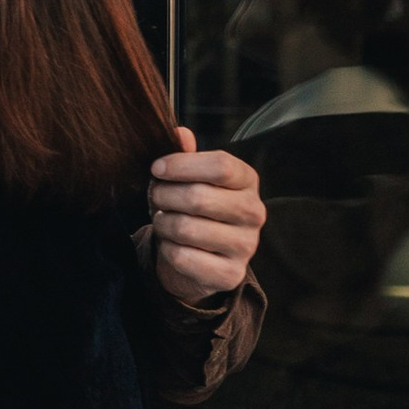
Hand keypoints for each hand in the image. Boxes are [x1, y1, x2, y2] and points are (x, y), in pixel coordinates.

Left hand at [149, 129, 263, 306]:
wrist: (201, 258)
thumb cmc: (195, 208)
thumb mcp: (192, 178)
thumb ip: (187, 155)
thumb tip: (180, 133)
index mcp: (248, 181)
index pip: (220, 165)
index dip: (181, 165)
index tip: (156, 168)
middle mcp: (254, 212)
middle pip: (198, 197)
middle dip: (164, 195)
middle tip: (155, 197)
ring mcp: (246, 246)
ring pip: (186, 228)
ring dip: (163, 223)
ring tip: (163, 221)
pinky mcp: (230, 275)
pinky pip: (183, 257)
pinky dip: (167, 250)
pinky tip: (172, 245)